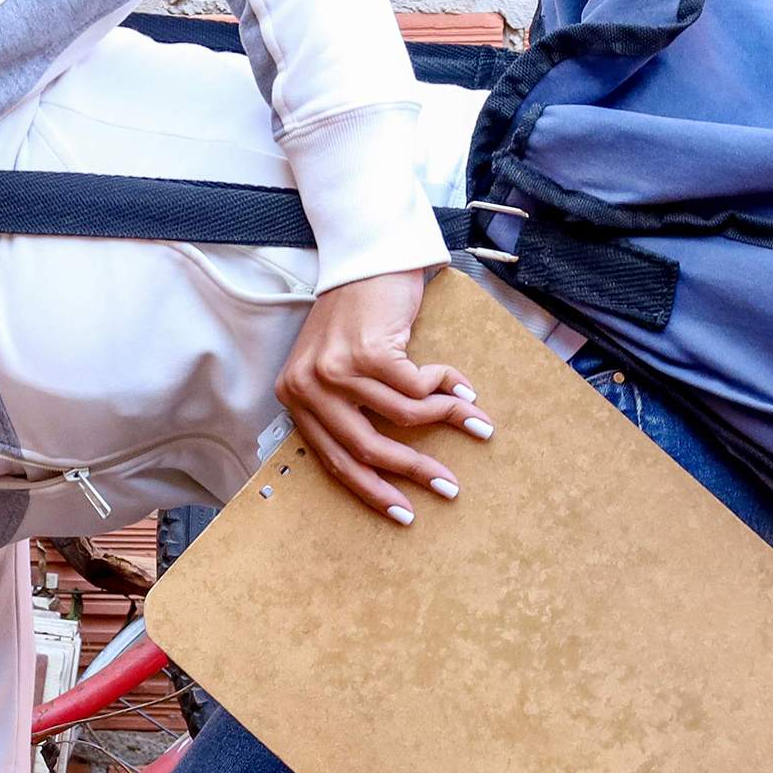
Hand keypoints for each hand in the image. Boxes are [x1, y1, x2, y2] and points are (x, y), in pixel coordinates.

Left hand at [275, 267, 493, 524]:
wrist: (365, 258)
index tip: (403, 513)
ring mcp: (337, 369)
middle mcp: (308, 386)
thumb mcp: (339, 366)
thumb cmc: (356, 315)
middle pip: (365, 449)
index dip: (371, 490)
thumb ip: (347, 408)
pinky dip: (447, 389)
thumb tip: (383, 464)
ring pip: (402, 416)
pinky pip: (419, 388)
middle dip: (413, 472)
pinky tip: (466, 391)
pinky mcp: (370, 351)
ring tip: (477, 427)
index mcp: (295, 398)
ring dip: (446, 422)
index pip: (333, 459)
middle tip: (448, 488)